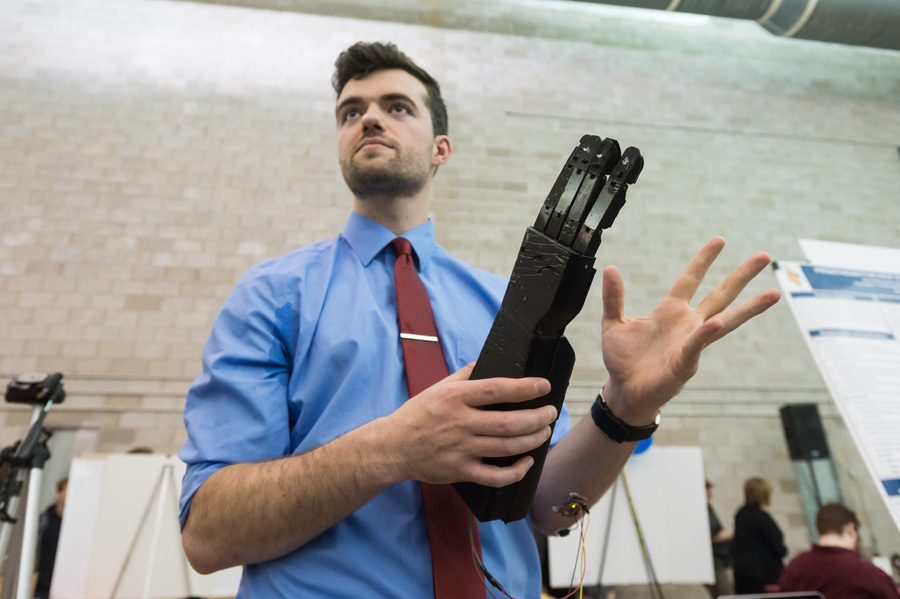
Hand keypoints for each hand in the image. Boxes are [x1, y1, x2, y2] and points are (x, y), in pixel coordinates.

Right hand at [385, 364, 557, 487]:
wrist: (392, 447)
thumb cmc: (417, 415)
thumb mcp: (437, 388)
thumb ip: (464, 376)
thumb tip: (489, 365)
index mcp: (455, 398)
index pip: (498, 389)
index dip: (525, 388)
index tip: (544, 386)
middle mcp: (460, 423)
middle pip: (510, 422)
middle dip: (538, 417)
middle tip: (551, 412)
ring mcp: (461, 450)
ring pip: (508, 447)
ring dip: (533, 440)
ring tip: (545, 431)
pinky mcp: (460, 471)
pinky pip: (495, 477)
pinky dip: (516, 471)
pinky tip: (526, 462)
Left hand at [600, 237, 780, 423]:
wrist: (624, 391)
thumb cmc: (623, 360)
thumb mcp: (613, 323)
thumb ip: (614, 298)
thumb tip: (611, 268)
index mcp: (670, 311)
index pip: (690, 279)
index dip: (703, 260)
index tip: (720, 240)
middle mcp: (687, 324)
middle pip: (720, 295)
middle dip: (741, 276)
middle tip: (764, 256)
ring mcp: (691, 342)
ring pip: (725, 320)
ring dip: (749, 308)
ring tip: (773, 294)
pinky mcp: (686, 362)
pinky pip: (697, 345)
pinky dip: (706, 333)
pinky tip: (717, 323)